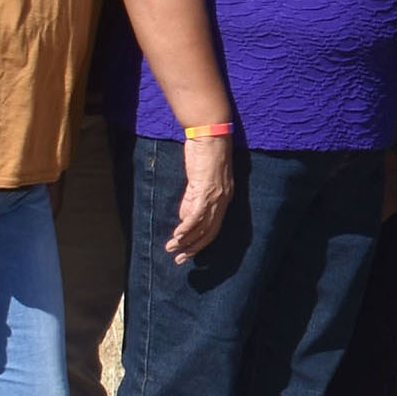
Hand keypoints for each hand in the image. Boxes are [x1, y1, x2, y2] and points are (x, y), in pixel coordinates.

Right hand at [167, 132, 238, 260]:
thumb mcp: (199, 181)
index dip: (201, 243)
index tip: (188, 254)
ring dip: (186, 241)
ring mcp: (216, 196)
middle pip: (210, 232)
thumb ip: (192, 200)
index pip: (214, 228)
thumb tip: (184, 219)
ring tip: (172, 250)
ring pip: (202, 227)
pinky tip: (177, 236)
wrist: (210, 134)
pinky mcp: (206, 190)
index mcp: (224, 199)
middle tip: (179, 261)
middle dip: (194, 249)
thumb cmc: (204, 154)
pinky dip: (186, 228)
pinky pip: (196, 215)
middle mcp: (223, 200)